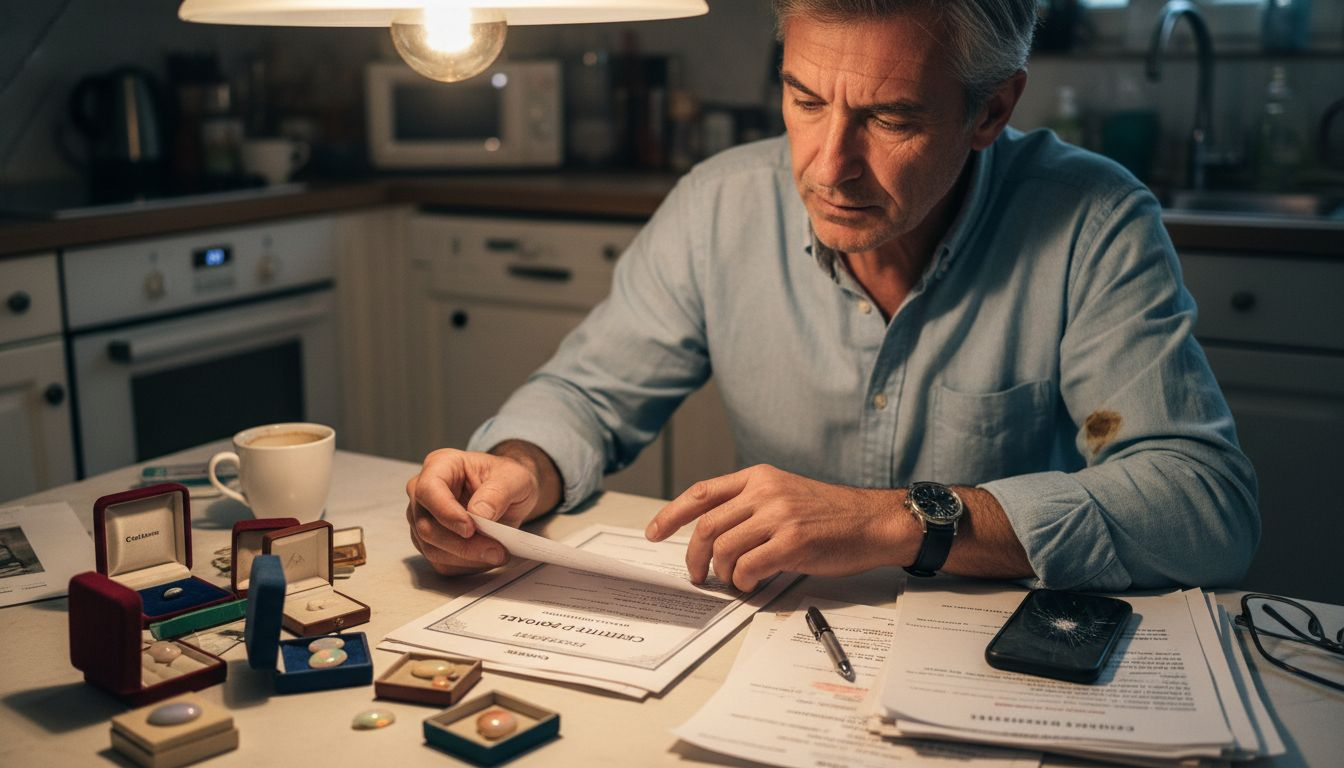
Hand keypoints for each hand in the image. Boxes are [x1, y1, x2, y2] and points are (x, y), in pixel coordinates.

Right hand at [405, 447, 544, 575]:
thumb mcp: (515, 478)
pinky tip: (486, 558)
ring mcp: (423, 519)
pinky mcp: (431, 543)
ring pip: (432, 548)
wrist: (508, 494)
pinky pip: (442, 563)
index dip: (445, 512)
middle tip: (496, 550)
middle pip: (426, 525)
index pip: (427, 489)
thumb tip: (479, 514)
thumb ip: (498, 492)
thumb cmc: (506, 479)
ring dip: (467, 558)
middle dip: (462, 544)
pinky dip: (466, 566)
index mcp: (440, 465)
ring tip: (498, 554)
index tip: (470, 529)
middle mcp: (423, 493)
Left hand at [644, 465, 909, 590]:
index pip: (702, 493)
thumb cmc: (831, 514)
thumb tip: (713, 536)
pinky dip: (744, 582)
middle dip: (693, 556)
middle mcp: (765, 492)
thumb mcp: (786, 493)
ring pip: (724, 549)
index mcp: (758, 477)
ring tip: (733, 581)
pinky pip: (749, 567)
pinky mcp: (792, 543)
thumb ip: (751, 506)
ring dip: (721, 573)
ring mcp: (778, 516)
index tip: (654, 532)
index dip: (672, 514)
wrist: (873, 522)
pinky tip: (753, 584)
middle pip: (707, 526)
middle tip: (695, 575)